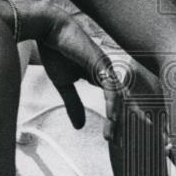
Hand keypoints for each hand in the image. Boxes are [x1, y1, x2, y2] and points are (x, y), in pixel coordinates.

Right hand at [34, 2, 124, 138]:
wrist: (48, 31)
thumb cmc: (55, 53)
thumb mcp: (64, 85)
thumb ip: (73, 104)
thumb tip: (80, 127)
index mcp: (101, 77)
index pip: (115, 102)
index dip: (119, 119)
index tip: (119, 138)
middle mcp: (108, 73)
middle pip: (122, 102)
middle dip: (127, 123)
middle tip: (127, 144)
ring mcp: (107, 68)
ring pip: (118, 99)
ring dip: (117, 120)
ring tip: (113, 138)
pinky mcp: (101, 65)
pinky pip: (110, 89)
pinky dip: (112, 105)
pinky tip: (113, 119)